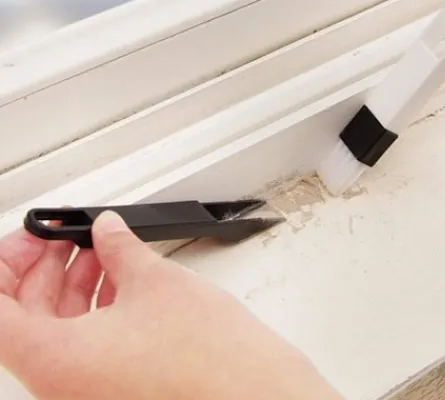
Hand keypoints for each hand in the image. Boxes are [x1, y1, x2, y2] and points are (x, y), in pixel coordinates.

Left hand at [0, 212, 342, 399]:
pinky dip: (95, 307)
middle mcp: (63, 384)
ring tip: (101, 250)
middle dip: (44, 268)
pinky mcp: (116, 388)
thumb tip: (106, 230)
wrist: (252, 395)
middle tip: (67, 238)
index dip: (6, 266)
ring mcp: (90, 390)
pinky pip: (87, 344)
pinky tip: (121, 277)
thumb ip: (119, 249)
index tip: (30, 239)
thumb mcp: (155, 282)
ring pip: (58, 331)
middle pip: (24, 318)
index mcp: (56, 360)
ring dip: (74, 284)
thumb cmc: (208, 361)